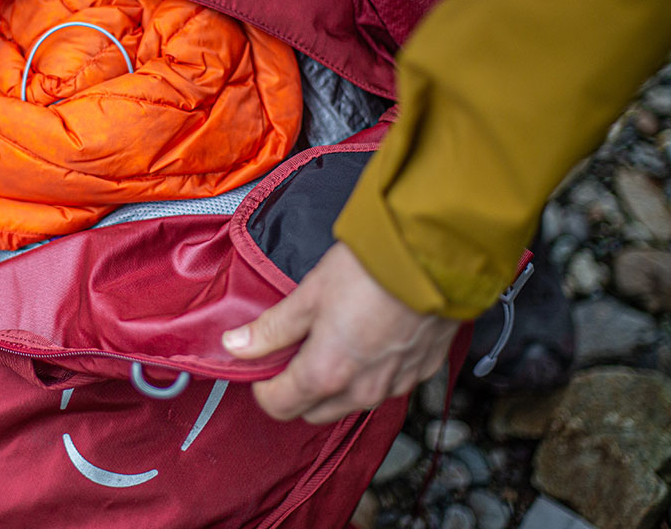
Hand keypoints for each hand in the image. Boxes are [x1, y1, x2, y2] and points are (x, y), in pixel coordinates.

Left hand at [222, 241, 458, 423]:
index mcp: (326, 374)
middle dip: (296, 389)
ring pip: (351, 403)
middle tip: (293, 351)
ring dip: (334, 385)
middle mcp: (362, 390)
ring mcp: (395, 385)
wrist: (436, 258)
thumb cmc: (370, 270)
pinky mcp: (421, 372)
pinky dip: (370, 373)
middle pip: (313, 411)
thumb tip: (234, 346)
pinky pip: (386, 386)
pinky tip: (368, 340)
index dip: (263, 386)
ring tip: (332, 341)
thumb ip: (271, 328)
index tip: (262, 363)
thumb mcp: (309, 294)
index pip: (278, 406)